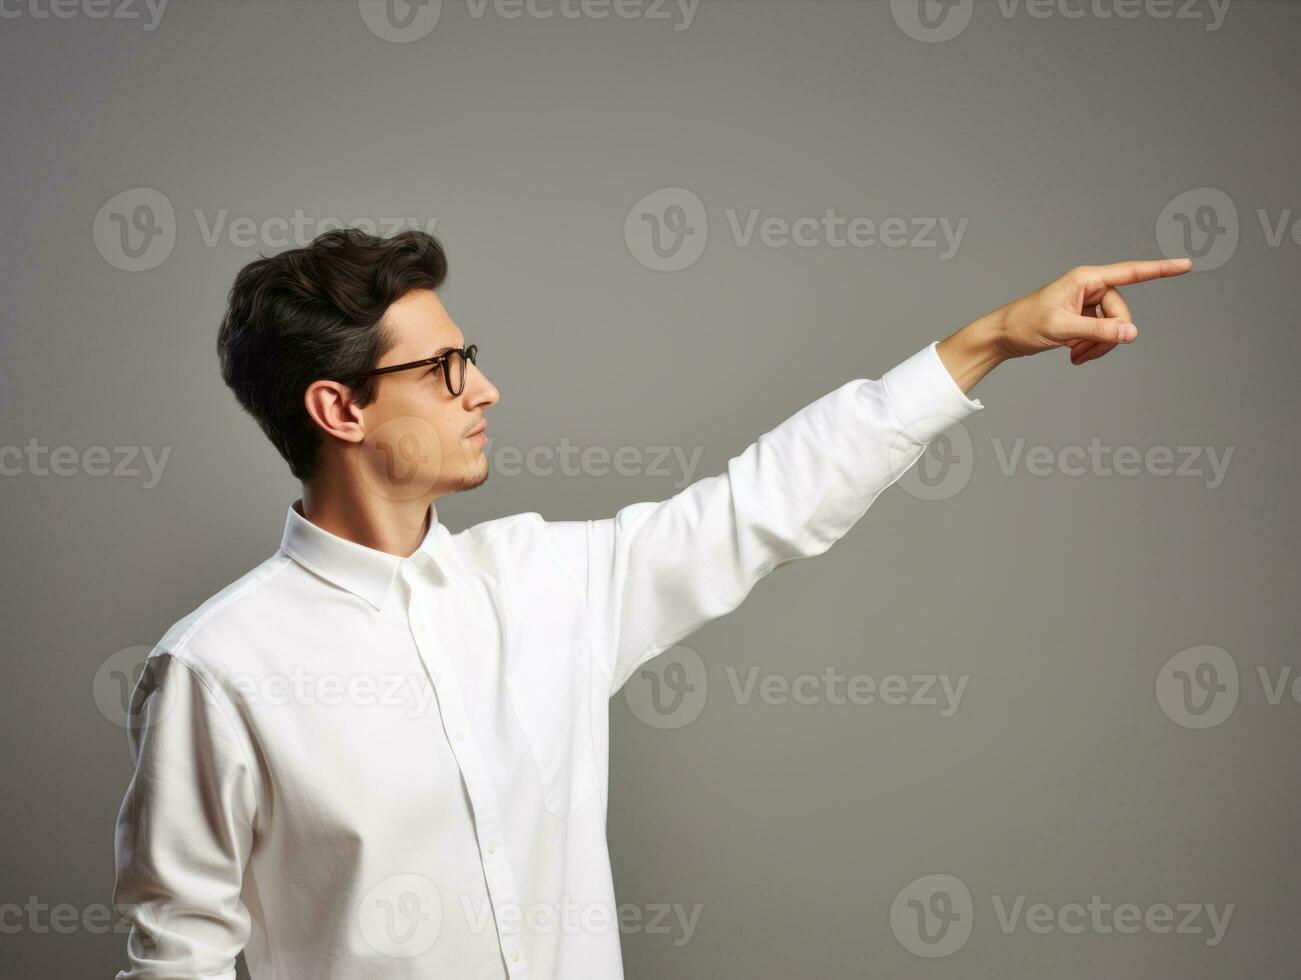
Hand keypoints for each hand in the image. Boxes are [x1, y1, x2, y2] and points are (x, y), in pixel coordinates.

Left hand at [990, 258, 1191, 365]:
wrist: (1004, 336)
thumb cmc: (1025, 325)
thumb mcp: (1062, 329)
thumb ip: (1099, 332)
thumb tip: (1132, 334)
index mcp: (1086, 279)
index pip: (1132, 272)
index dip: (1160, 270)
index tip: (1186, 264)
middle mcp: (1091, 287)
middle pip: (1122, 313)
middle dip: (1108, 336)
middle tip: (1082, 351)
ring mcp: (1088, 303)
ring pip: (1114, 327)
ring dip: (1099, 346)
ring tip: (1076, 356)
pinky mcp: (1084, 318)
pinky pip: (1104, 334)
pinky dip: (1093, 348)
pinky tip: (1075, 356)